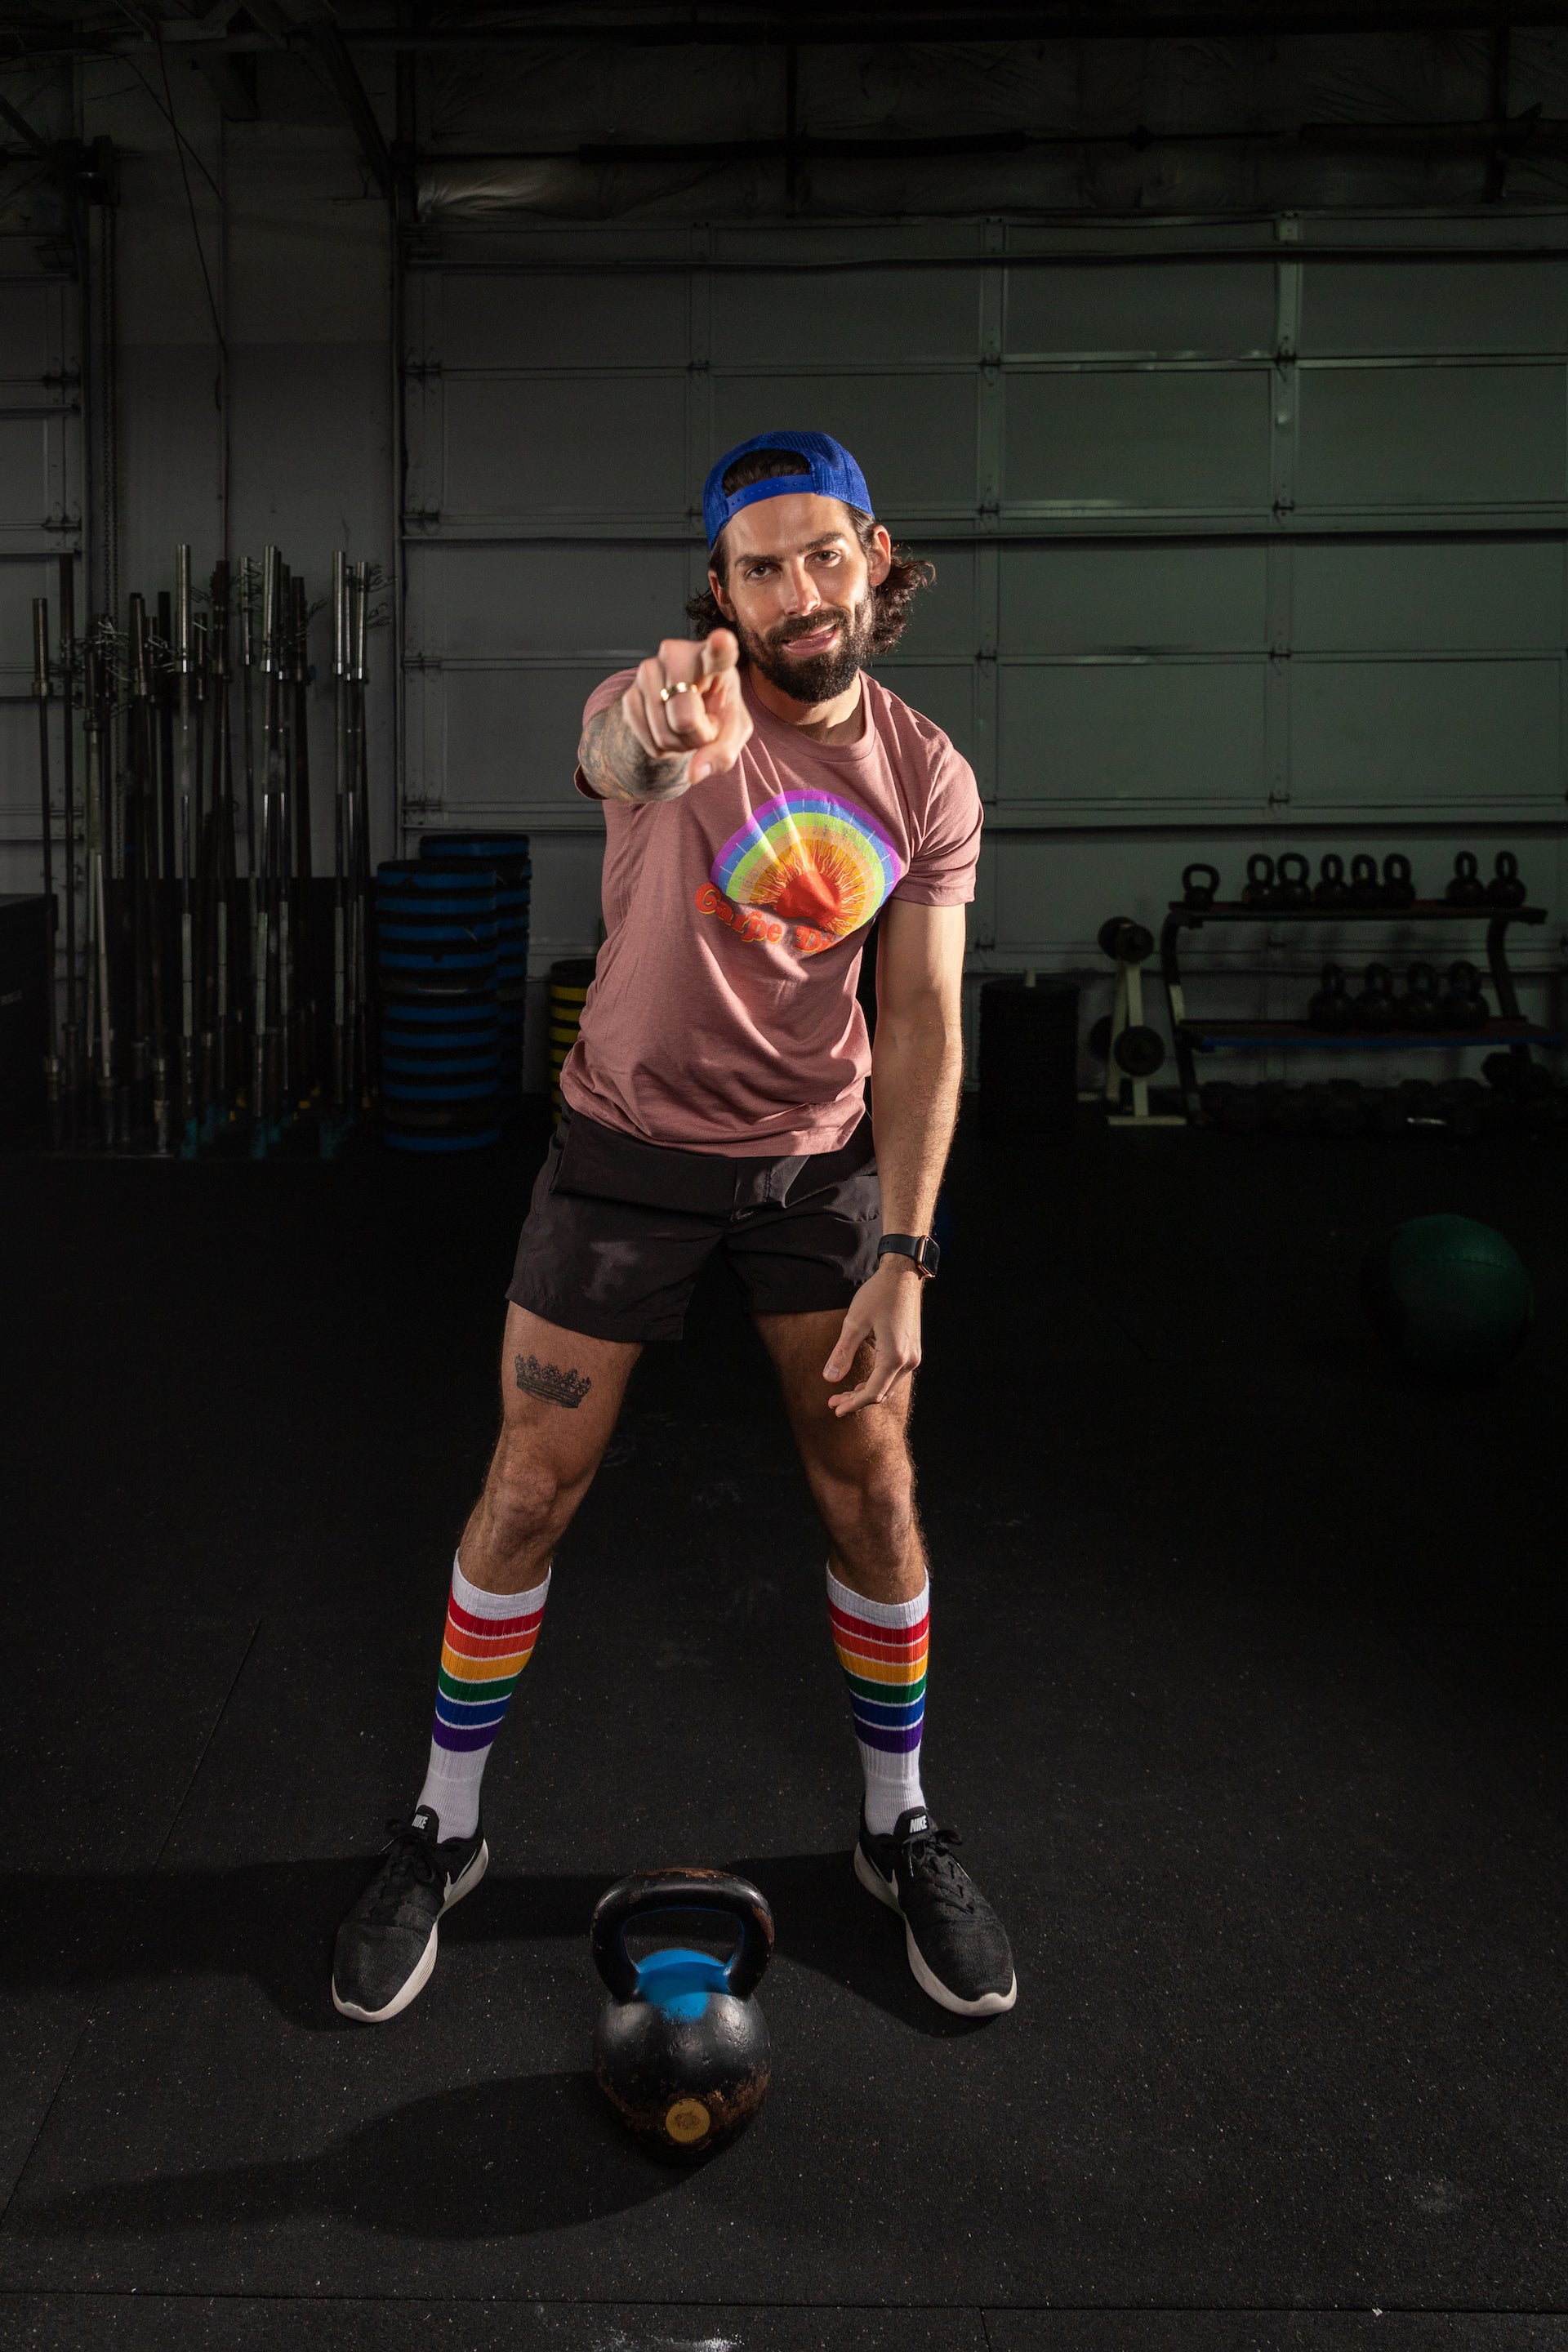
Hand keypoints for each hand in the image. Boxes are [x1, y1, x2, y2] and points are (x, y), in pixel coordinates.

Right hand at [622, 630, 752, 785]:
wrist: (683, 713)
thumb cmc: (716, 714)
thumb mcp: (733, 733)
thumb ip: (723, 753)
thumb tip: (695, 774)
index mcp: (713, 659)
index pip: (717, 654)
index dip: (719, 648)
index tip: (722, 640)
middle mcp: (676, 655)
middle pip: (685, 718)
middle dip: (696, 737)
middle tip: (704, 726)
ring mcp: (647, 671)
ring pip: (665, 734)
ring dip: (680, 745)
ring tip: (687, 726)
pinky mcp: (628, 694)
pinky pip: (649, 742)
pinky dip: (663, 749)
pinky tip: (669, 729)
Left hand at [822, 1260, 923, 1414]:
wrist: (903, 1276)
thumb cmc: (878, 1295)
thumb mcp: (854, 1323)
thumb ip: (842, 1353)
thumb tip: (829, 1379)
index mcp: (894, 1357)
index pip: (873, 1393)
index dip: (852, 1404)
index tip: (834, 1409)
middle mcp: (908, 1361)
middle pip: (881, 1393)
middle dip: (857, 1400)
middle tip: (833, 1402)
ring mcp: (913, 1356)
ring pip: (889, 1386)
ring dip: (867, 1392)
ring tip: (844, 1394)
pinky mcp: (912, 1350)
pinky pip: (894, 1375)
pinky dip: (878, 1382)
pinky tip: (862, 1381)